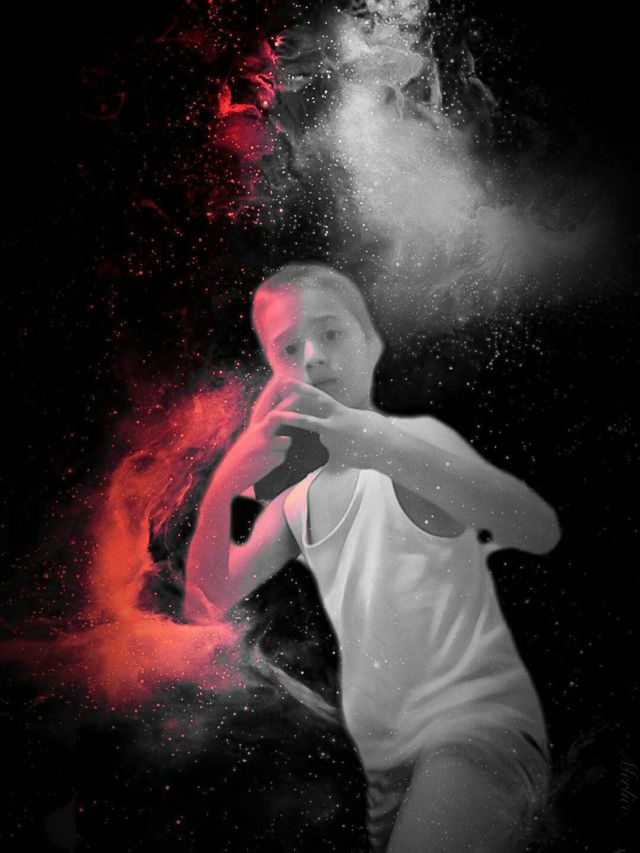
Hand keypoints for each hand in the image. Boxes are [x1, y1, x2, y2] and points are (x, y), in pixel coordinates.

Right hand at [214, 377, 301, 494]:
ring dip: (281, 449)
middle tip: (301, 396)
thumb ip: (264, 432)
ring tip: (265, 456)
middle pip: (280, 415)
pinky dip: (276, 462)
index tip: (288, 384)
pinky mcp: (269, 458)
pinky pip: (282, 457)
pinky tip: (263, 466)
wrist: (229, 477)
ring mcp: (264, 445)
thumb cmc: (240, 459)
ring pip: (287, 441)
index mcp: (254, 427)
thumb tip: (278, 428)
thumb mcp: (250, 442)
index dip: (277, 395)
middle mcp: (258, 433)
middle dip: (291, 405)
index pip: (267, 407)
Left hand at [279, 380, 390, 468]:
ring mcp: (333, 443)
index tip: (287, 384)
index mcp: (339, 412)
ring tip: (355, 440)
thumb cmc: (379, 430)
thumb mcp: (359, 417)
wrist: (389, 450)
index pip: (317, 398)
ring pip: (327, 438)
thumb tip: (330, 428)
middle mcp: (333, 427)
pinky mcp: (336, 456)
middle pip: (307, 421)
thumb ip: (341, 419)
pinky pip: (336, 450)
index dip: (301, 389)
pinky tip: (358, 451)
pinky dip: (345, 450)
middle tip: (274, 415)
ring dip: (337, 438)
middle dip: (289, 418)